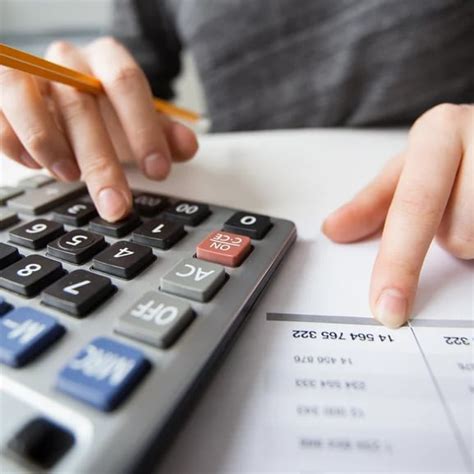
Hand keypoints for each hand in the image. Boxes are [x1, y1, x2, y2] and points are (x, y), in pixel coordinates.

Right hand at [0, 37, 197, 220]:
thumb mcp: (138, 122)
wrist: (64, 93)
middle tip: (117, 204)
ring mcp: (29, 73)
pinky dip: (13, 143)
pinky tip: (35, 166)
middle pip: (81, 103)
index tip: (158, 171)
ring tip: (69, 178)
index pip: (126, 83)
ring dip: (47, 142)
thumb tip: (187, 147)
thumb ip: (163, 134)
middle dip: (101, 161)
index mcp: (106, 59)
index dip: (143, 129)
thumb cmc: (106, 111)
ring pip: (25, 97)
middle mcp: (66, 60)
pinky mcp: (0, 93)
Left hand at [322, 104, 472, 327]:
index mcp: (439, 134)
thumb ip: (372, 202)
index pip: (412, 209)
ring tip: (473, 205)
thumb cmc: (456, 149)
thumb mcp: (411, 167)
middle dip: (453, 237)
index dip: (398, 263)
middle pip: (458, 235)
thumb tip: (334, 231)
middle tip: (454, 214)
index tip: (388, 306)